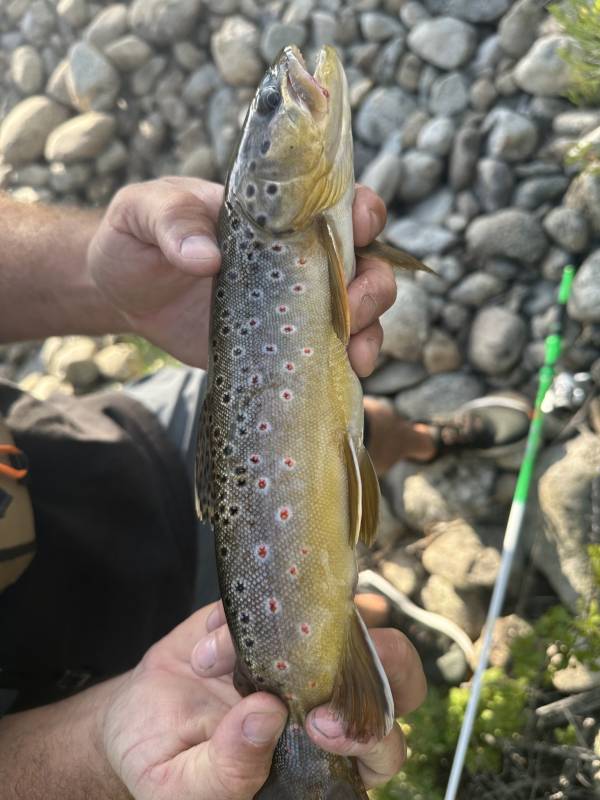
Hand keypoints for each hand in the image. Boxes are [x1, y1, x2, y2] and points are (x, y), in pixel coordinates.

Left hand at [87, 178, 395, 372]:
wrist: (122, 292)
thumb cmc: (137, 236)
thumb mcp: (144, 212)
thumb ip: (172, 222)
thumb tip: (206, 257)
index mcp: (276, 216)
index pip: (338, 204)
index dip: (364, 214)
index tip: (361, 232)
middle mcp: (297, 258)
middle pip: (364, 264)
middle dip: (372, 285)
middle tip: (349, 310)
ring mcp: (293, 303)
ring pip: (358, 312)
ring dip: (369, 331)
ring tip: (356, 356)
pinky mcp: (280, 341)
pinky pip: (327, 350)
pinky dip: (346, 361)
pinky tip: (348, 373)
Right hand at [99, 601, 425, 799]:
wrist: (138, 712)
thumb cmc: (166, 760)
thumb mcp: (183, 784)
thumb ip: (227, 770)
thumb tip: (266, 717)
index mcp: (323, 759)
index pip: (382, 749)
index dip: (370, 733)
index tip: (319, 725)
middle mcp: (329, 701)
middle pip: (396, 681)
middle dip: (380, 660)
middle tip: (322, 657)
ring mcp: (310, 651)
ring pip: (362, 623)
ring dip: (302, 625)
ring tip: (225, 652)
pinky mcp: (280, 613)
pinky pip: (292, 592)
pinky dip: (252, 606)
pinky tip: (209, 638)